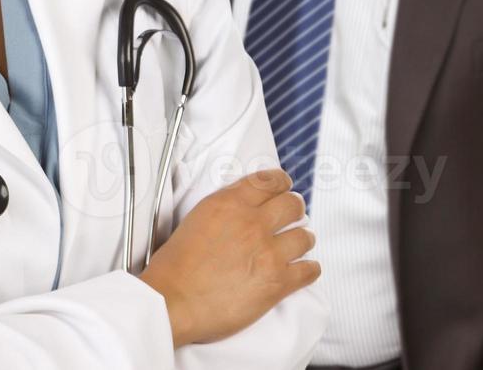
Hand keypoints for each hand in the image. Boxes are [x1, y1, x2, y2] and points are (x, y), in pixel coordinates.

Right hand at [137, 168, 318, 346]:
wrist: (172, 302)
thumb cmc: (174, 268)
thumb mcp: (195, 220)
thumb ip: (223, 209)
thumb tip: (241, 210)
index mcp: (228, 204)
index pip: (268, 181)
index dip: (281, 183)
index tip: (284, 188)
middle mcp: (252, 223)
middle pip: (292, 205)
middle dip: (294, 210)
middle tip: (291, 218)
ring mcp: (268, 253)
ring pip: (305, 237)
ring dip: (302, 241)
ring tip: (297, 246)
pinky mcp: (277, 282)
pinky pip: (309, 270)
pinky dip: (309, 270)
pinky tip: (303, 270)